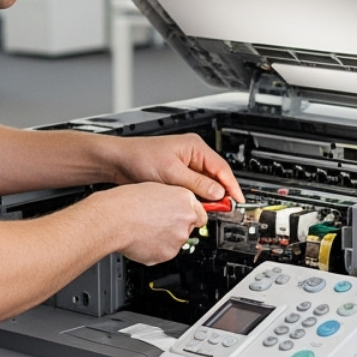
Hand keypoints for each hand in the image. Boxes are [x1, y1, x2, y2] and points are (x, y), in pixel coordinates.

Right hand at [93, 183, 207, 264]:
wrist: (112, 219)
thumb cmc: (126, 202)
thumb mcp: (154, 189)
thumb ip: (171, 200)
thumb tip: (175, 208)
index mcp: (185, 198)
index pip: (201, 213)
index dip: (189, 217)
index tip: (185, 219)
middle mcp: (186, 218)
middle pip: (189, 228)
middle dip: (175, 228)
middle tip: (157, 223)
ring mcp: (178, 238)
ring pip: (176, 241)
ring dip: (165, 239)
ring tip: (146, 229)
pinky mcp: (167, 254)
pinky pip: (164, 253)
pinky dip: (156, 249)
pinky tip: (143, 239)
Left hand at [110, 133, 243, 203]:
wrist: (118, 161)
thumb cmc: (140, 157)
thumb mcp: (171, 172)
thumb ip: (196, 183)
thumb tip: (217, 192)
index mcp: (195, 147)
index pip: (221, 168)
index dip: (232, 185)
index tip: (238, 200)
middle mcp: (193, 155)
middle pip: (216, 177)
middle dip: (220, 193)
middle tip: (225, 209)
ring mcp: (185, 166)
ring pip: (205, 184)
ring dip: (208, 197)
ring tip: (210, 209)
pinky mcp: (177, 176)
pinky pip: (194, 188)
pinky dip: (197, 198)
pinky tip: (196, 206)